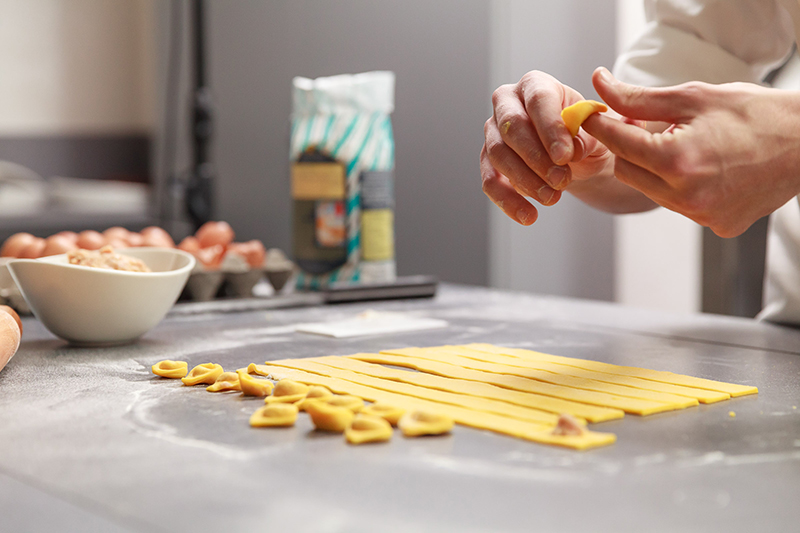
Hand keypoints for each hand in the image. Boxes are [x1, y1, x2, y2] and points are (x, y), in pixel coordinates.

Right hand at [481, 71, 611, 224]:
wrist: (576, 158)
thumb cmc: (586, 134)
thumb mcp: (599, 130)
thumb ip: (593, 132)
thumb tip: (577, 145)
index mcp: (536, 85)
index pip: (539, 100)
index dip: (550, 128)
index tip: (565, 156)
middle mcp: (508, 103)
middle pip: (512, 126)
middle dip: (536, 157)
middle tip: (561, 180)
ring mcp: (494, 133)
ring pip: (498, 155)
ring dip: (525, 180)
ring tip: (553, 198)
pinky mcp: (488, 161)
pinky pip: (490, 181)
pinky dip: (508, 201)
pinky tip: (529, 216)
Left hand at [583, 67, 799, 237]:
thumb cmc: (754, 114)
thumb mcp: (692, 98)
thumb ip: (639, 99)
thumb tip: (601, 86)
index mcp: (677, 161)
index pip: (618, 144)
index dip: (602, 125)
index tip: (593, 115)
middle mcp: (687, 196)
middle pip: (628, 170)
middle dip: (631, 147)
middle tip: (645, 125)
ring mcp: (703, 216)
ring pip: (652, 190)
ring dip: (656, 168)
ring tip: (685, 144)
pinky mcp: (718, 226)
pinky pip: (680, 205)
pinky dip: (681, 186)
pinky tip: (706, 168)